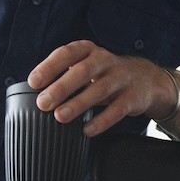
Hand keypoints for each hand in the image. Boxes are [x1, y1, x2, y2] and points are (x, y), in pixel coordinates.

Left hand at [28, 42, 172, 136]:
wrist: (145, 80)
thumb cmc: (105, 74)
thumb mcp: (86, 66)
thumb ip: (64, 75)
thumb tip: (33, 94)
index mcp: (89, 51)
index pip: (67, 53)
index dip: (49, 67)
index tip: (34, 82)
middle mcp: (106, 60)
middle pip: (83, 71)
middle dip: (62, 87)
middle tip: (43, 103)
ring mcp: (121, 78)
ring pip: (99, 89)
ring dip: (78, 103)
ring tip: (60, 116)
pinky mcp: (133, 97)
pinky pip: (117, 109)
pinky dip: (101, 121)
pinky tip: (86, 130)